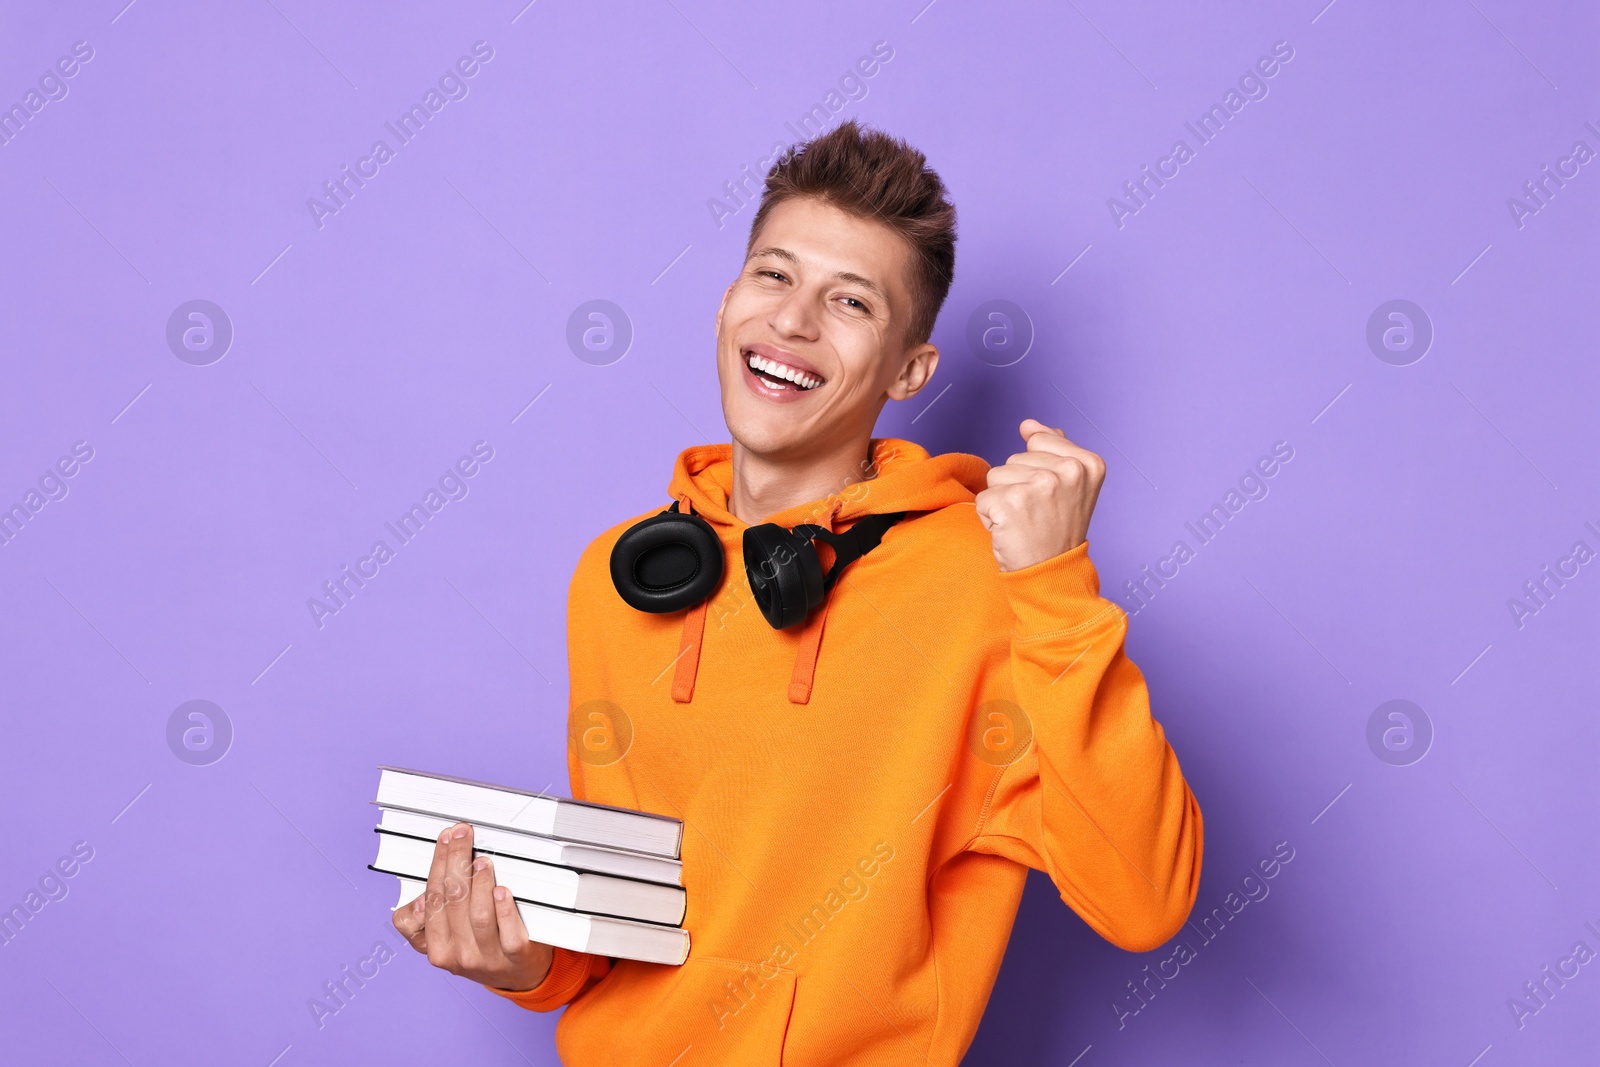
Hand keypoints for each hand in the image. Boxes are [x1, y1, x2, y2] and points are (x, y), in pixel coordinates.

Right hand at [392, 822, 553, 992]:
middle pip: (451, 901)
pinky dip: (504, 909)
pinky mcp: (516, 957)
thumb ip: (431, 914)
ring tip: (483, 861)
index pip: (429, 900)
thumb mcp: (448, 938)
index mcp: (436, 948)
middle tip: (462, 834)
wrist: (518, 977)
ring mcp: (487, 958)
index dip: (436, 865)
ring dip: (480, 883)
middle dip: (455, 860)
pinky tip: (502, 890)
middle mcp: (457, 955)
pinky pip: (508, 932)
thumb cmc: (481, 947)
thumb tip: (427, 887)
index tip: (445, 839)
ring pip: (478, 915)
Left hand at [975, 419, 1105, 571]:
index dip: (1036, 471)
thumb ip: (1053, 449)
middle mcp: (1069, 471)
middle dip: (1018, 486)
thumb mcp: (1070, 486)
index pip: (1039, 440)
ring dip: (1003, 501)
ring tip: (1025, 522)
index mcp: (1088, 463)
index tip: (1052, 497)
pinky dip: (990, 518)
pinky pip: (984, 498)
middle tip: (1038, 514)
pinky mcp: (1012, 502)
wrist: (1053, 574)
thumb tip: (1028, 425)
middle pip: (1014, 458)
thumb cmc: (1057, 530)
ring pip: (996, 476)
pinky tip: (1012, 532)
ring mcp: (1041, 485)